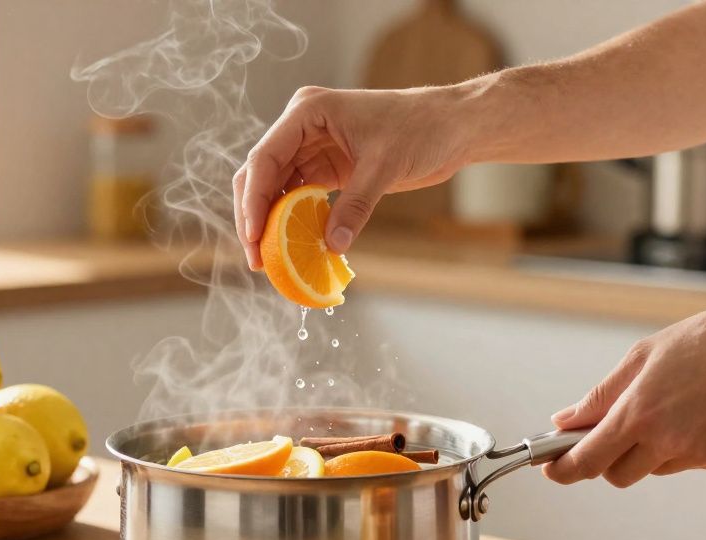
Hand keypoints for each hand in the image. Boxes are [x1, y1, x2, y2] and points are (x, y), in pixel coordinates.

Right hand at [233, 83, 477, 269]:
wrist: (451, 127)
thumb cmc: (421, 129)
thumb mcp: (385, 166)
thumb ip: (355, 205)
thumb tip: (331, 245)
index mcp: (307, 112)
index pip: (265, 157)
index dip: (254, 200)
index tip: (254, 236)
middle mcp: (301, 128)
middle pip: (260, 175)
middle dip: (254, 217)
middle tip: (256, 259)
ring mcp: (311, 148)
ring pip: (274, 190)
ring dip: (270, 224)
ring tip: (269, 261)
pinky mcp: (325, 168)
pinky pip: (297, 198)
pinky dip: (292, 223)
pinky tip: (292, 248)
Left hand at [543, 302, 705, 486]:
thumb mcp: (643, 356)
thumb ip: (601, 395)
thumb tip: (565, 420)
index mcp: (639, 413)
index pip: (587, 460)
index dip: (563, 469)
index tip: (550, 468)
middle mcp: (665, 440)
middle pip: (616, 475)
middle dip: (604, 461)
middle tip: (605, 434)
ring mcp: (695, 454)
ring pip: (650, 470)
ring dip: (641, 453)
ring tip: (663, 409)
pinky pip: (681, 463)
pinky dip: (674, 448)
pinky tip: (692, 414)